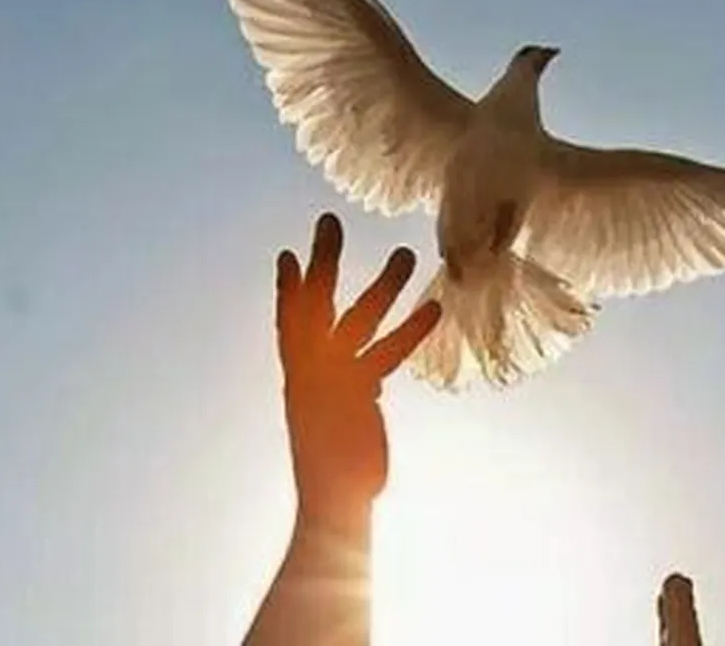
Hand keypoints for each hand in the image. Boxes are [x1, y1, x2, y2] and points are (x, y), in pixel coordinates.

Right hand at [275, 213, 440, 523]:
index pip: (290, 326)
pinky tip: (435, 308)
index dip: (289, 292)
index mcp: (300, 380)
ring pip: (358, 318)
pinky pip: (388, 352)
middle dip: (322, 262)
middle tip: (328, 220)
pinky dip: (412, 329)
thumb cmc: (337, 474)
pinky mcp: (358, 392)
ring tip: (406, 252)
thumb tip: (368, 387)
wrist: (331, 504)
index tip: (289, 257)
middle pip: (314, 305)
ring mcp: (332, 379)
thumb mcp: (334, 427)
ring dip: (383, 284)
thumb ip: (351, 397)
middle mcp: (310, 372)